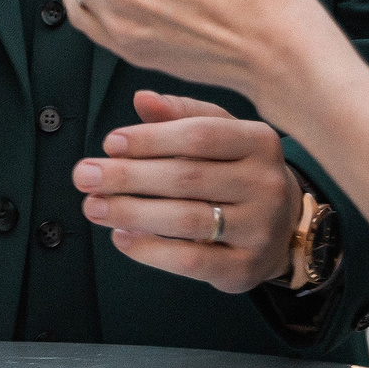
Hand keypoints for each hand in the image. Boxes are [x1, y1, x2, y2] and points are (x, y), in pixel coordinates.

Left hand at [74, 91, 303, 293]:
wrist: (284, 227)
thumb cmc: (238, 171)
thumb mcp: (221, 133)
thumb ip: (181, 115)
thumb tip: (142, 99)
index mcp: (259, 142)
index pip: (200, 136)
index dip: (151, 139)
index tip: (109, 143)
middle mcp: (265, 185)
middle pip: (187, 178)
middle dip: (128, 176)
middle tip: (84, 176)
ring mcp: (259, 229)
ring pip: (187, 220)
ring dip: (131, 212)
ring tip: (93, 206)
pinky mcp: (245, 268)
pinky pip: (191, 261)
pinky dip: (150, 250)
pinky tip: (121, 237)